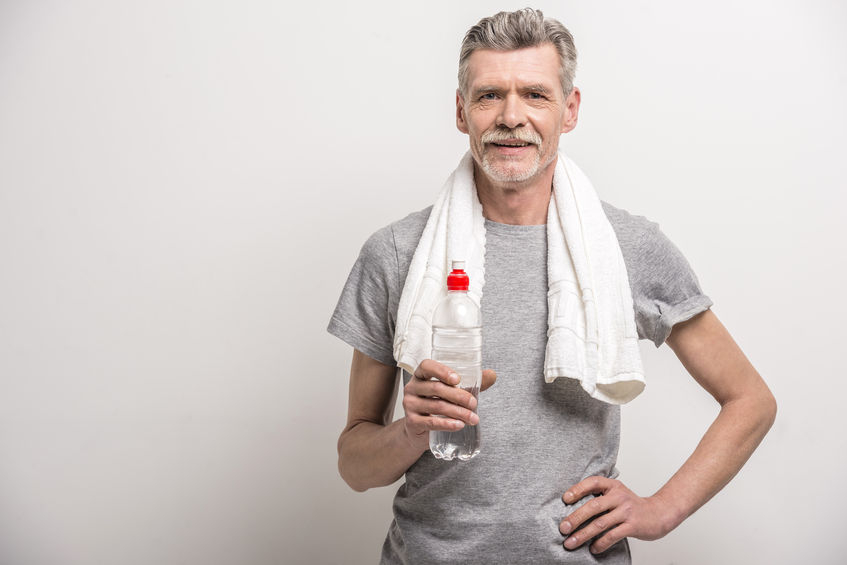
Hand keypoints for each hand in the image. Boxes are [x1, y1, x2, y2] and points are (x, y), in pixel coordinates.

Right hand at [402, 359, 495, 451]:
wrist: (418, 430)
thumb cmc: (436, 405)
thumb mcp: (452, 392)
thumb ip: (471, 383)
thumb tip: (492, 374)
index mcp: (421, 375)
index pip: (427, 366)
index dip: (441, 371)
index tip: (457, 379)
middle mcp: (412, 388)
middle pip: (436, 388)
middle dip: (458, 396)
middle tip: (474, 403)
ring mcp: (410, 405)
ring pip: (436, 406)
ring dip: (458, 412)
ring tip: (473, 418)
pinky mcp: (412, 422)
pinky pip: (431, 422)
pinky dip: (447, 424)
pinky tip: (459, 425)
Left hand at [559, 477, 676, 553]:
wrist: (659, 513)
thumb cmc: (632, 505)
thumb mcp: (617, 494)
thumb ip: (600, 496)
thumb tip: (572, 508)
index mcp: (613, 486)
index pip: (593, 482)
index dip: (578, 489)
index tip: (565, 499)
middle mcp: (619, 496)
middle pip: (593, 506)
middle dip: (575, 518)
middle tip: (563, 528)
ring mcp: (627, 511)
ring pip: (600, 523)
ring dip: (583, 534)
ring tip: (571, 543)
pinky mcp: (633, 526)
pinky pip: (613, 535)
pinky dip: (601, 543)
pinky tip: (593, 549)